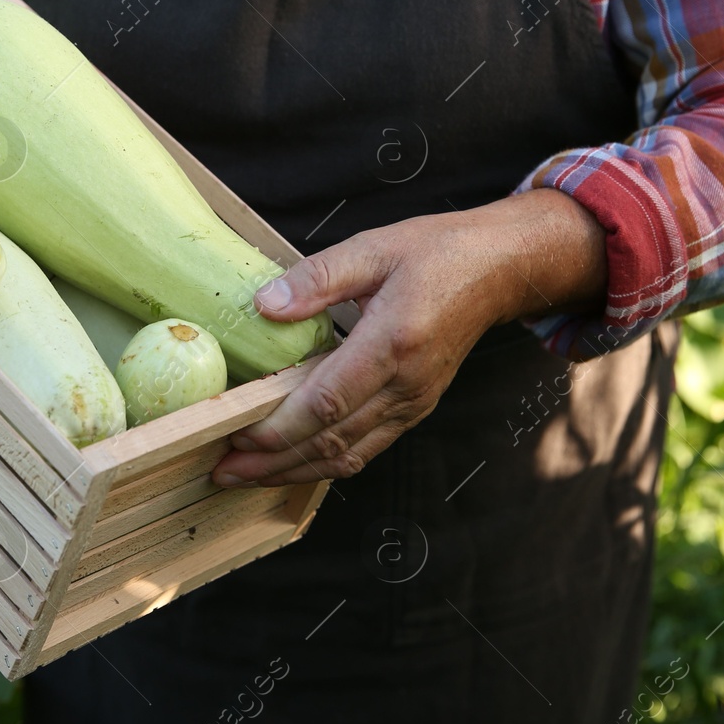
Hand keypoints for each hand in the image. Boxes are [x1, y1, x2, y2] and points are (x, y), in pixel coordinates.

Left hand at [211, 189, 607, 486]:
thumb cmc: (438, 253)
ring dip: (294, 472)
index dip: (277, 426)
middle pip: (331, 441)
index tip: (234, 433)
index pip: (325, 402)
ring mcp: (414, 402)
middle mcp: (406, 384)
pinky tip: (292, 465)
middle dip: (273, 462)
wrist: (500, 270)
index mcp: (393, 343)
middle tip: (222, 471)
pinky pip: (367, 449)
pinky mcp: (416, 408)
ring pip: (348, 456)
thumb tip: (265, 304)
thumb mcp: (374, 248)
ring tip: (246, 475)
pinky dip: (326, 465)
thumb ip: (317, 277)